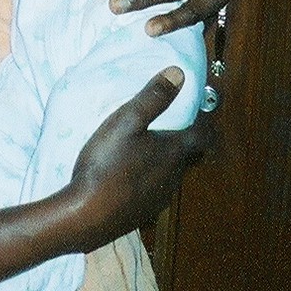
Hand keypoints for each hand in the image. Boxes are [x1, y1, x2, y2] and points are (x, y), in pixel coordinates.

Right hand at [65, 69, 213, 251]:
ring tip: (144, 147)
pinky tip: (128, 175)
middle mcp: (174, 178)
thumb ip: (153, 97)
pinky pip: (154, 190)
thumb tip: (180, 73)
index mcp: (174, 153)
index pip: (204, 137)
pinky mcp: (143, 214)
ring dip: (165, 160)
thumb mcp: (126, 122)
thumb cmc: (107, 164)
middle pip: (189, 156)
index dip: (205, 123)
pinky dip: (148, 178)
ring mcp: (159, 200)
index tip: (198, 111)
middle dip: (184, 141)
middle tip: (168, 124)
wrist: (85, 217)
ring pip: (171, 174)